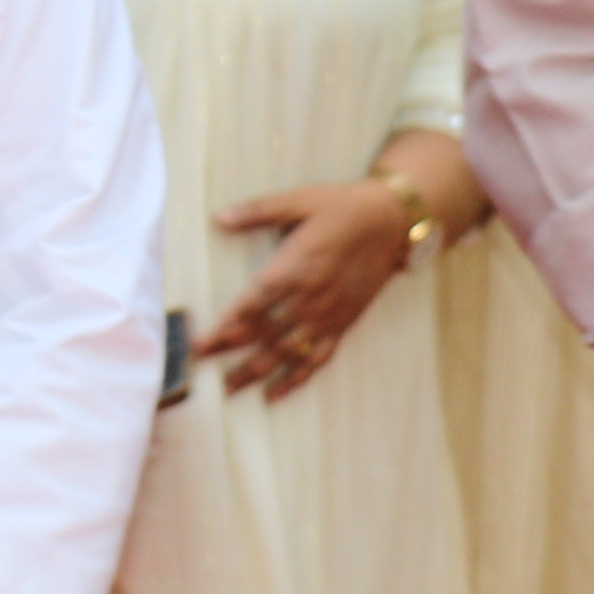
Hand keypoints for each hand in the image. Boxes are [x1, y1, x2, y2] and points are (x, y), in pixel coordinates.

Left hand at [197, 178, 418, 397]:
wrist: (392, 223)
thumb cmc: (343, 208)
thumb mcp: (299, 200)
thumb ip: (258, 211)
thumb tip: (220, 218)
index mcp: (294, 267)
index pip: (251, 306)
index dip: (225, 327)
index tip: (201, 343)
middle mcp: (309, 298)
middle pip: (263, 333)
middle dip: (230, 352)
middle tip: (200, 368)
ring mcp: (327, 315)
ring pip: (286, 352)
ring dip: (257, 372)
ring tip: (230, 387)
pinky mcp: (342, 324)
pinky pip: (317, 359)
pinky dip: (296, 379)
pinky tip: (275, 393)